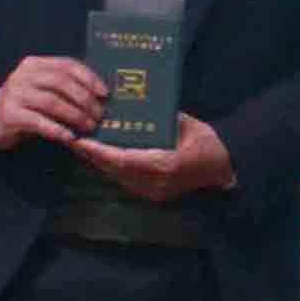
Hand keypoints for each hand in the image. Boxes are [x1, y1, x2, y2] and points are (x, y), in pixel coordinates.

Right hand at [0, 55, 102, 149]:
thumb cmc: (25, 105)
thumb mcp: (41, 89)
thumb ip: (64, 86)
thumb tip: (101, 96)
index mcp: (35, 64)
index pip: (67, 65)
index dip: (89, 78)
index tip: (104, 93)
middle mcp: (23, 75)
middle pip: (62, 83)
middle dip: (85, 100)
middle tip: (100, 115)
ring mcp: (15, 94)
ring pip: (52, 102)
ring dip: (76, 116)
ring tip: (90, 126)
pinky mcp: (10, 114)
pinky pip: (39, 122)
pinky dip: (58, 129)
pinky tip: (71, 136)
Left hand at [71, 113, 237, 203]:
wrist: (227, 169)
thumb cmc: (210, 144)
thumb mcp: (188, 125)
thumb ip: (162, 118)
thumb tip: (137, 107)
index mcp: (165, 164)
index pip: (123, 159)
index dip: (99, 151)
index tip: (81, 141)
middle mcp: (155, 182)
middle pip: (114, 170)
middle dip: (92, 156)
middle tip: (72, 139)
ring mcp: (153, 191)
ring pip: (117, 176)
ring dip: (99, 163)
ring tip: (82, 146)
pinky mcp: (153, 194)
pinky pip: (125, 180)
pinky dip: (112, 168)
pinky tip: (101, 156)